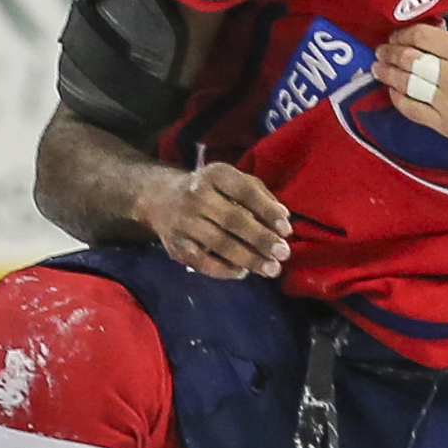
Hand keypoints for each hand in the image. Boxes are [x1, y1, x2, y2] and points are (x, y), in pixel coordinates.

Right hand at [132, 161, 291, 278]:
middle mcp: (196, 195)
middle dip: (261, 239)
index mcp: (215, 175)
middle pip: (233, 220)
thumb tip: (284, 218)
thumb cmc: (211, 190)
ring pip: (219, 243)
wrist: (160, 197)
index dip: (267, 210)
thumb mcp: (234, 181)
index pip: (244, 191)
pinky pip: (201, 262)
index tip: (287, 230)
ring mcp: (183, 221)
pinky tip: (243, 272)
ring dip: (249, 259)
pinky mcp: (174, 244)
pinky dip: (224, 270)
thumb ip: (261, 196)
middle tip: (284, 254)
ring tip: (271, 269)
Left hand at [376, 0, 447, 152]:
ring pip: (406, 85)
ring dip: (387, 74)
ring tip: (378, 67)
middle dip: (390, 51)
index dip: (404, 31)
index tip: (398, 32)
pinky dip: (399, 100)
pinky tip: (393, 92)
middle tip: (382, 48)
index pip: (421, 36)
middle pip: (408, 59)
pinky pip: (414, 111)